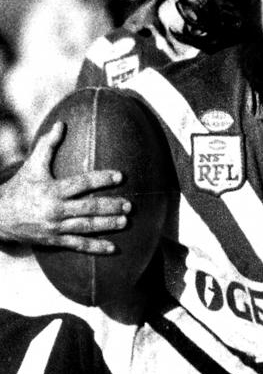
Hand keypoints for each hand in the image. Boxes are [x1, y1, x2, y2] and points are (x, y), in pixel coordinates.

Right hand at [0, 122, 129, 253]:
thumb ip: (47, 145)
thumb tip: (61, 124)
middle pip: (88, 208)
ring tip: (126, 222)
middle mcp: (55, 210)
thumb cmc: (20, 188)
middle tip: (129, 204)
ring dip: (107, 225)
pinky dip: (96, 248)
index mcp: (52, 190)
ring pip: (86, 227)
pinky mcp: (55, 241)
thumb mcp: (32, 166)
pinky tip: (113, 249)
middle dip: (110, 206)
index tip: (120, 176)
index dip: (102, 179)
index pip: (82, 183)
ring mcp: (56, 227)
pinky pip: (78, 245)